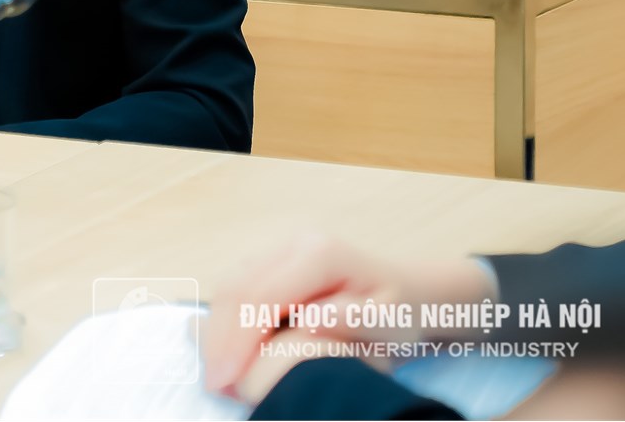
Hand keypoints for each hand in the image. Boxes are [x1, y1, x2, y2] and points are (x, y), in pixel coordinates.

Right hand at [203, 232, 494, 396]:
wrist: (410, 291)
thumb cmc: (401, 312)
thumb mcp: (391, 323)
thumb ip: (355, 318)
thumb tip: (309, 319)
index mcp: (319, 254)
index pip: (260, 295)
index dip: (238, 339)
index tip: (226, 380)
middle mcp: (292, 243)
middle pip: (235, 286)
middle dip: (218, 337)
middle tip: (214, 382)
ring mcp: (278, 248)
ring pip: (228, 285)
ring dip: (217, 330)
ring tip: (218, 371)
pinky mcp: (270, 261)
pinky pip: (236, 287)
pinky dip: (225, 322)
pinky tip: (227, 352)